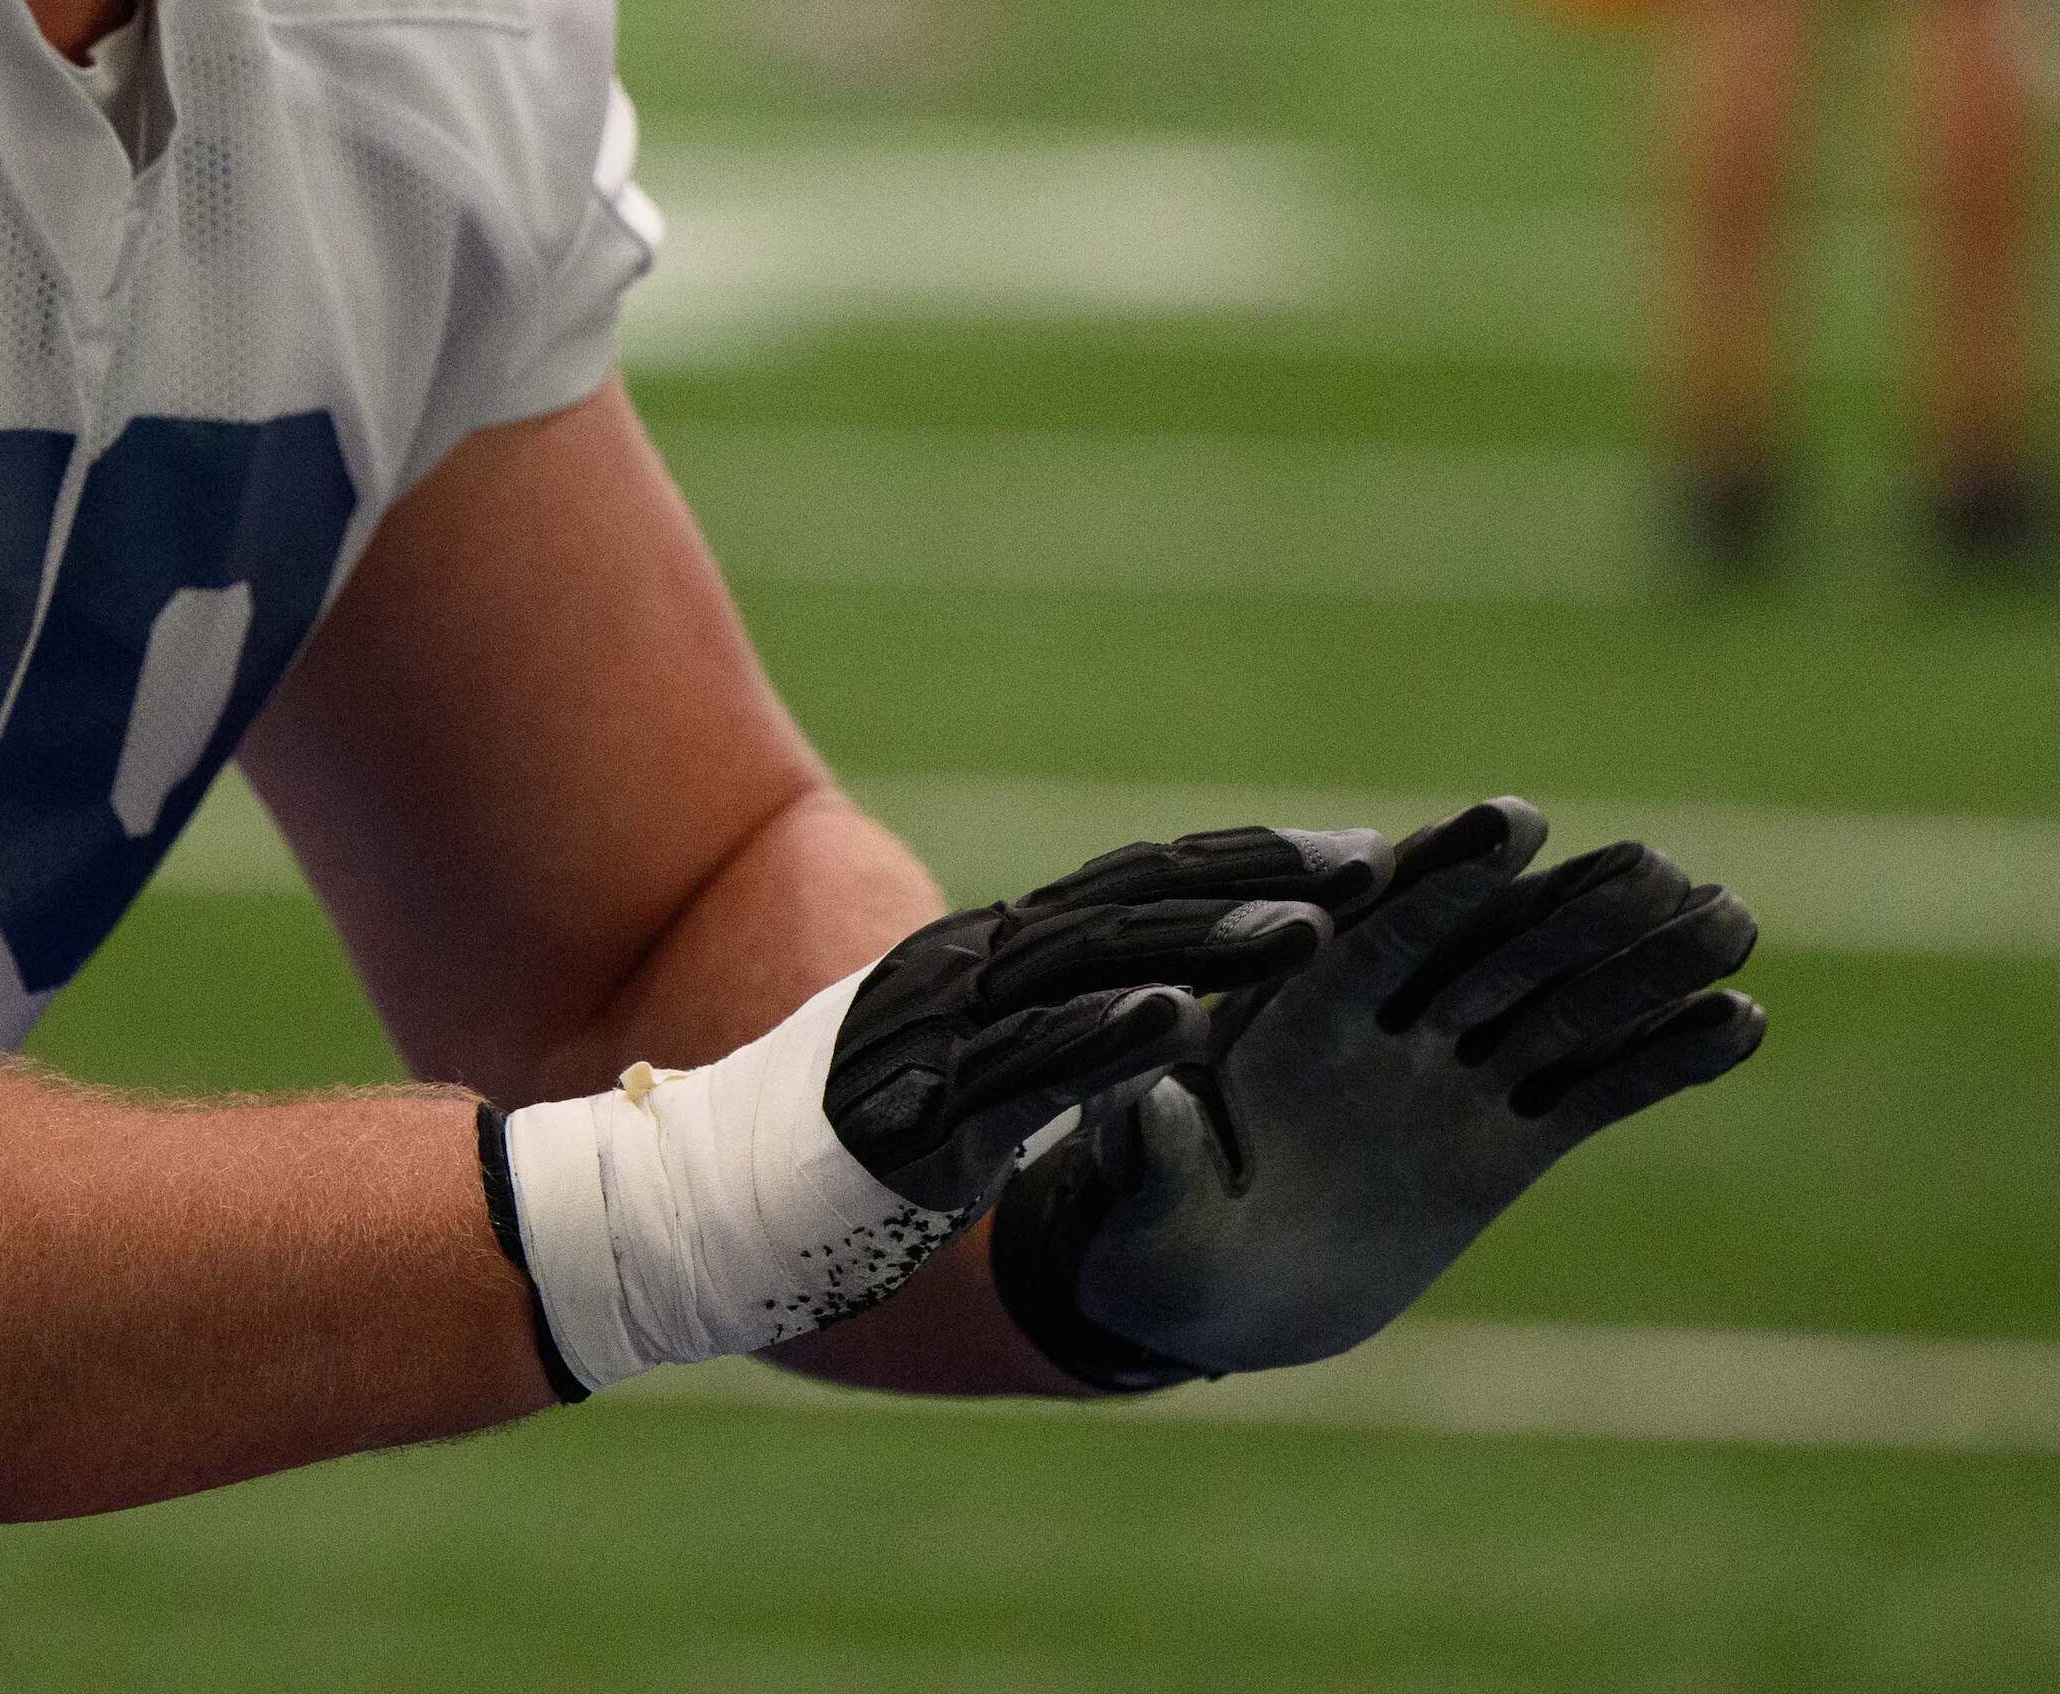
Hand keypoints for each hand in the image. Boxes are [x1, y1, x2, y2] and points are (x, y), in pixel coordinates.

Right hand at [498, 825, 1372, 1396]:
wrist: (689, 1203)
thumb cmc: (826, 1151)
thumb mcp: (952, 1077)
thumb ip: (1031, 1039)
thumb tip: (1138, 1014)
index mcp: (982, 959)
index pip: (1130, 885)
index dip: (1240, 863)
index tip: (1354, 856)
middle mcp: (964, 972)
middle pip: (1126, 902)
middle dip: (1253, 884)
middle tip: (1370, 872)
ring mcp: (937, 1033)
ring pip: (1088, 967)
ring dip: (1206, 948)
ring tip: (1308, 939)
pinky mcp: (916, 1109)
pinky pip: (1025, 1065)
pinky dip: (1107, 1036)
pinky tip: (1181, 1024)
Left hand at [992, 799, 1763, 1387]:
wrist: (1211, 1293)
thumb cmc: (1149, 1234)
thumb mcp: (1138, 1203)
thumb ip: (1148, 1155)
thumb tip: (1146, 1105)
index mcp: (1290, 1017)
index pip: (1378, 930)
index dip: (1442, 876)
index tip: (1515, 821)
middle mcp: (1384, 1030)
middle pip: (1489, 950)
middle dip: (1569, 906)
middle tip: (1659, 862)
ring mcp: (1450, 1079)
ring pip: (1560, 1007)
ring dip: (1645, 965)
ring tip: (1737, 917)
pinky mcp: (1500, 1143)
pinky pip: (1592, 1092)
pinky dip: (1662, 1060)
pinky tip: (1740, 1021)